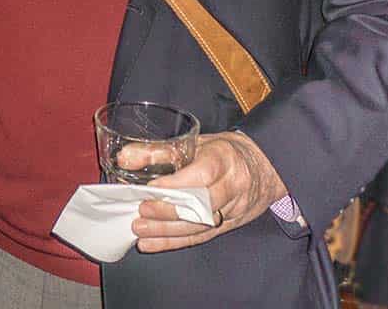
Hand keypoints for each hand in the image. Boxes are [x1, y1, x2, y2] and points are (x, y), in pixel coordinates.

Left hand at [130, 132, 287, 252]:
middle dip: (169, 211)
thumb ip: (157, 150)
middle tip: (141, 212)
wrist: (263, 167)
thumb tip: (124, 158)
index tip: (150, 188)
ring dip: (168, 231)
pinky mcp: (229, 226)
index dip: (176, 184)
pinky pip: (201, 237)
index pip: (203, 174)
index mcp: (224, 159)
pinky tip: (151, 243)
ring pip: (201, 225)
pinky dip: (174, 242)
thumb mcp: (194, 143)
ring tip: (140, 230)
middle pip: (202, 204)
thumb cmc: (222, 152)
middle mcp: (233, 186)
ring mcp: (233, 209)